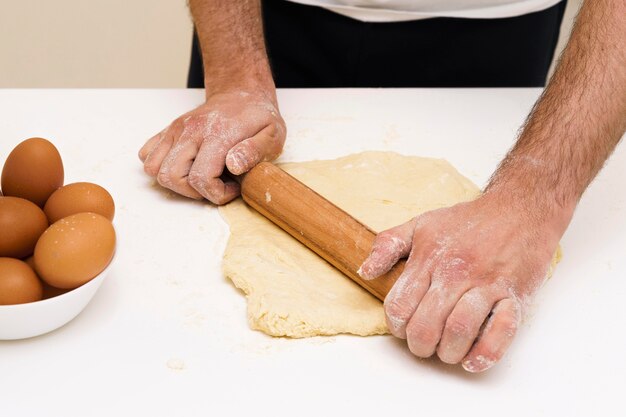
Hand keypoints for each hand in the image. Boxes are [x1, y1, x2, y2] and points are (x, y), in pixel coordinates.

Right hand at [138, 90, 285, 203]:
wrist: (241, 93)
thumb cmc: (257, 116)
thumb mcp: (271, 134)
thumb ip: (254, 151)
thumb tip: (233, 166)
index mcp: (216, 133)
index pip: (201, 178)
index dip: (217, 194)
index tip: (233, 187)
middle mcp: (190, 130)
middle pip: (171, 176)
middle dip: (193, 192)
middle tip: (216, 185)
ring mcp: (176, 129)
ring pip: (154, 169)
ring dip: (176, 182)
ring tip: (201, 176)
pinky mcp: (168, 131)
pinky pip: (148, 154)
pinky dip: (161, 166)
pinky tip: (186, 165)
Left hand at [359, 191, 568, 371]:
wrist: (519, 209)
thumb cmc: (468, 222)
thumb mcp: (420, 225)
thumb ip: (387, 246)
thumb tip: (364, 272)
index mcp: (429, 258)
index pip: (400, 306)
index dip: (396, 326)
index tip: (403, 328)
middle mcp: (456, 272)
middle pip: (426, 325)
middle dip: (420, 345)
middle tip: (424, 345)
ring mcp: (488, 284)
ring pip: (460, 330)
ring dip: (448, 352)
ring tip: (447, 351)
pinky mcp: (516, 295)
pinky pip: (502, 332)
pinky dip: (486, 353)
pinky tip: (473, 359)